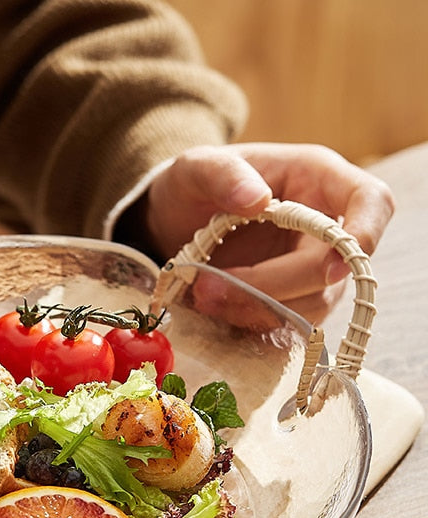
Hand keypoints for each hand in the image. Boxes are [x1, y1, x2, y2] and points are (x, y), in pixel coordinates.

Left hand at [143, 143, 394, 319]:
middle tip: (208, 289)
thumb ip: (222, 174)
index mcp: (317, 180)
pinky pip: (287, 323)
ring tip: (202, 297)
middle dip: (274, 286)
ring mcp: (308, 268)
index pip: (371, 202)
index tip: (332, 268)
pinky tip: (215, 310)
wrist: (172, 222)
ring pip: (311, 304)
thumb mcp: (196, 167)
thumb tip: (258, 199)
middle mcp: (322, 227)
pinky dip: (251, 323)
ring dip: (258, 310)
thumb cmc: (193, 185)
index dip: (364, 236)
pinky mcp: (287, 299)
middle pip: (333, 270)